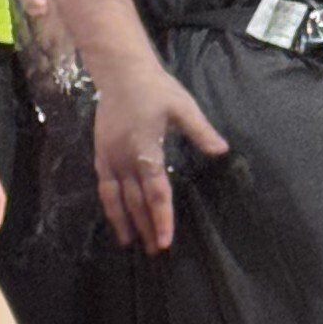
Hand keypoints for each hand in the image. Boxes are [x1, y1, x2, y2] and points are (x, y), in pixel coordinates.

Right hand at [88, 53, 227, 254]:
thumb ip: (201, 131)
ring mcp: (109, 158)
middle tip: (155, 251)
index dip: (161, 218)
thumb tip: (222, 150)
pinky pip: (104, 186)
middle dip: (146, 228)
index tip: (165, 240)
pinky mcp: (100, 154)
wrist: (120, 72)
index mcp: (145, 149)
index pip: (155, 193)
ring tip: (129, 242)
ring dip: (123, 222)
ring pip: (115, 199)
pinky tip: (115, 215)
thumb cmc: (155, 88)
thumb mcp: (183, 107)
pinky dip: (110, 204)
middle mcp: (124, 159)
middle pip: (136, 202)